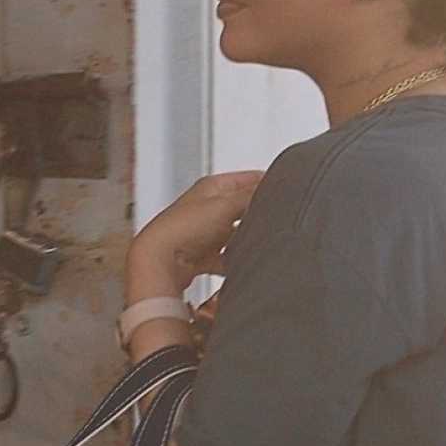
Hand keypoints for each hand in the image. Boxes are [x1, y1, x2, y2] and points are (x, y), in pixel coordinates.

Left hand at [127, 171, 262, 296]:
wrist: (160, 260)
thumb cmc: (183, 227)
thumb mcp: (226, 205)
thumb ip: (252, 197)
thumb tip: (274, 191)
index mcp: (212, 188)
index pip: (246, 179)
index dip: (265, 182)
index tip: (284, 187)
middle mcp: (207, 208)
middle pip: (241, 209)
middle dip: (257, 214)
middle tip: (274, 220)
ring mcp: (205, 233)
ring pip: (235, 234)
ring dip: (245, 240)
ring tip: (258, 244)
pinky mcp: (202, 256)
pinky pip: (226, 259)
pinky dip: (234, 262)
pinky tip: (241, 265)